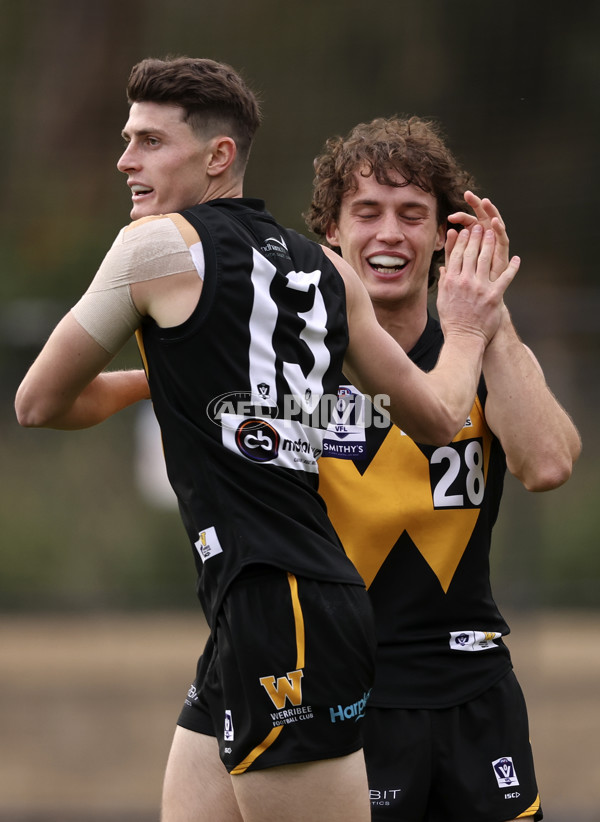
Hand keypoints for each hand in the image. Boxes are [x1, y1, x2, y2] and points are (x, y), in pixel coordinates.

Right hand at [437, 224, 519, 345]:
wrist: (464, 338)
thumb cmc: (452, 320)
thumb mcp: (443, 299)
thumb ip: (444, 281)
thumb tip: (443, 266)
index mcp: (452, 281)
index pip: (457, 255)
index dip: (462, 241)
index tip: (465, 231)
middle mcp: (465, 281)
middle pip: (471, 253)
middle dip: (476, 237)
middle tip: (480, 227)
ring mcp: (480, 288)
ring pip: (486, 259)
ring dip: (490, 244)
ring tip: (493, 234)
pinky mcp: (494, 296)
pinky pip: (506, 277)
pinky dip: (512, 267)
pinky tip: (517, 259)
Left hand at [446, 191, 509, 281]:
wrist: (478, 297)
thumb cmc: (467, 281)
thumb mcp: (456, 263)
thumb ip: (452, 248)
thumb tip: (449, 231)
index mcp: (472, 237)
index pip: (466, 222)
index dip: (459, 217)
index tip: (450, 216)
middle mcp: (485, 237)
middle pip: (481, 216)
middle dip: (476, 204)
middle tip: (468, 194)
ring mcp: (495, 242)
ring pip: (494, 222)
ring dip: (490, 211)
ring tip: (485, 201)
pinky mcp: (503, 251)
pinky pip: (503, 237)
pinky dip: (500, 229)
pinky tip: (495, 221)